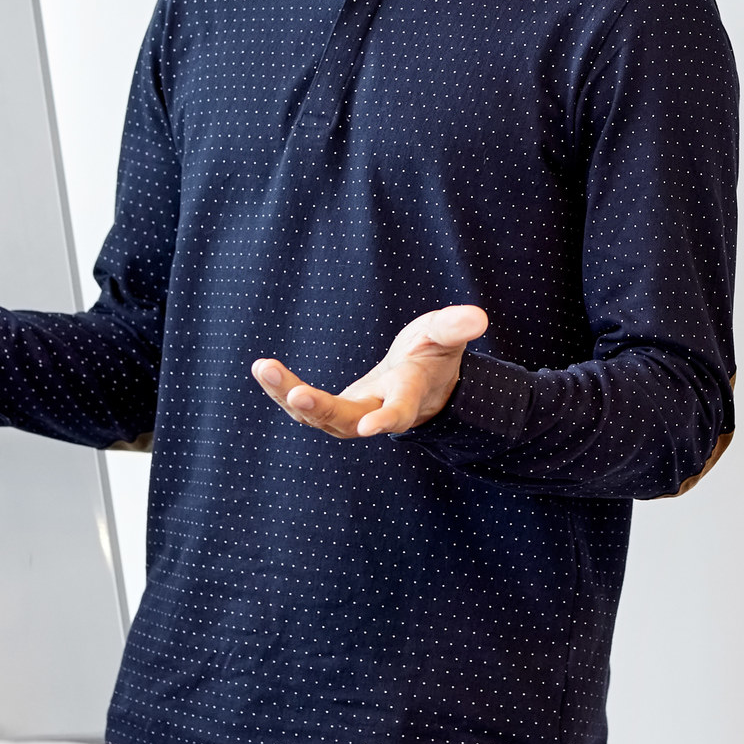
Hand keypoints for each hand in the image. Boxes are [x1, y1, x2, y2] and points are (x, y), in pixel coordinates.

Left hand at [252, 305, 487, 438]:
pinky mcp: (332, 410)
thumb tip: (478, 317)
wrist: (417, 384)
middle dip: (321, 409)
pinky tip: (264, 370)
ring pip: (317, 418)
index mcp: (408, 394)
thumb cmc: (432, 356)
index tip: (370, 427)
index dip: (387, 419)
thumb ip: (455, 327)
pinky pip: (302, 407)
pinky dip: (282, 390)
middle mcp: (377, 411)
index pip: (400, 412)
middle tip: (297, 396)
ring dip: (289, 397)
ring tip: (265, 368)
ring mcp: (352, 414)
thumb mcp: (445, 337)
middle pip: (346, 421)